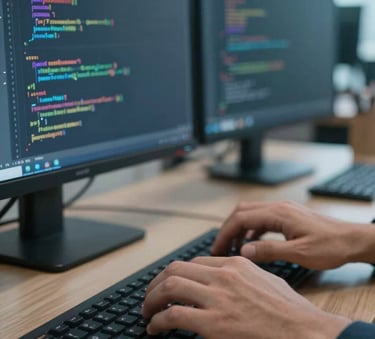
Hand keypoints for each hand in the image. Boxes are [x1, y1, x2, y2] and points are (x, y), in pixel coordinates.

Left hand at [143, 256, 349, 337]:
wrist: (305, 331)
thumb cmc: (290, 310)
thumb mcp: (265, 280)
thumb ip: (243, 274)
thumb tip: (226, 278)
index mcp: (236, 265)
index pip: (194, 263)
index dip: (176, 274)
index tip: (169, 285)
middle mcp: (223, 276)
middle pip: (176, 270)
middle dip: (157, 283)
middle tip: (150, 295)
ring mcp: (218, 298)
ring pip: (170, 287)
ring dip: (152, 299)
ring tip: (147, 311)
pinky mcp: (214, 324)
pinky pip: (174, 316)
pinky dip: (158, 321)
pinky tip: (155, 328)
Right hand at [211, 201, 371, 269]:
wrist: (353, 239)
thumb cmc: (331, 246)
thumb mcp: (299, 253)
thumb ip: (269, 251)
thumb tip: (244, 251)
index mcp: (279, 213)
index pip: (241, 218)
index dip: (225, 233)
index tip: (217, 248)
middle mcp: (279, 207)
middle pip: (242, 212)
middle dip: (228, 229)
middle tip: (219, 247)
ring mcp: (283, 210)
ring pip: (251, 214)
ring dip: (239, 229)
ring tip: (232, 247)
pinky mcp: (288, 216)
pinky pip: (262, 219)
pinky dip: (251, 230)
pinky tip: (251, 243)